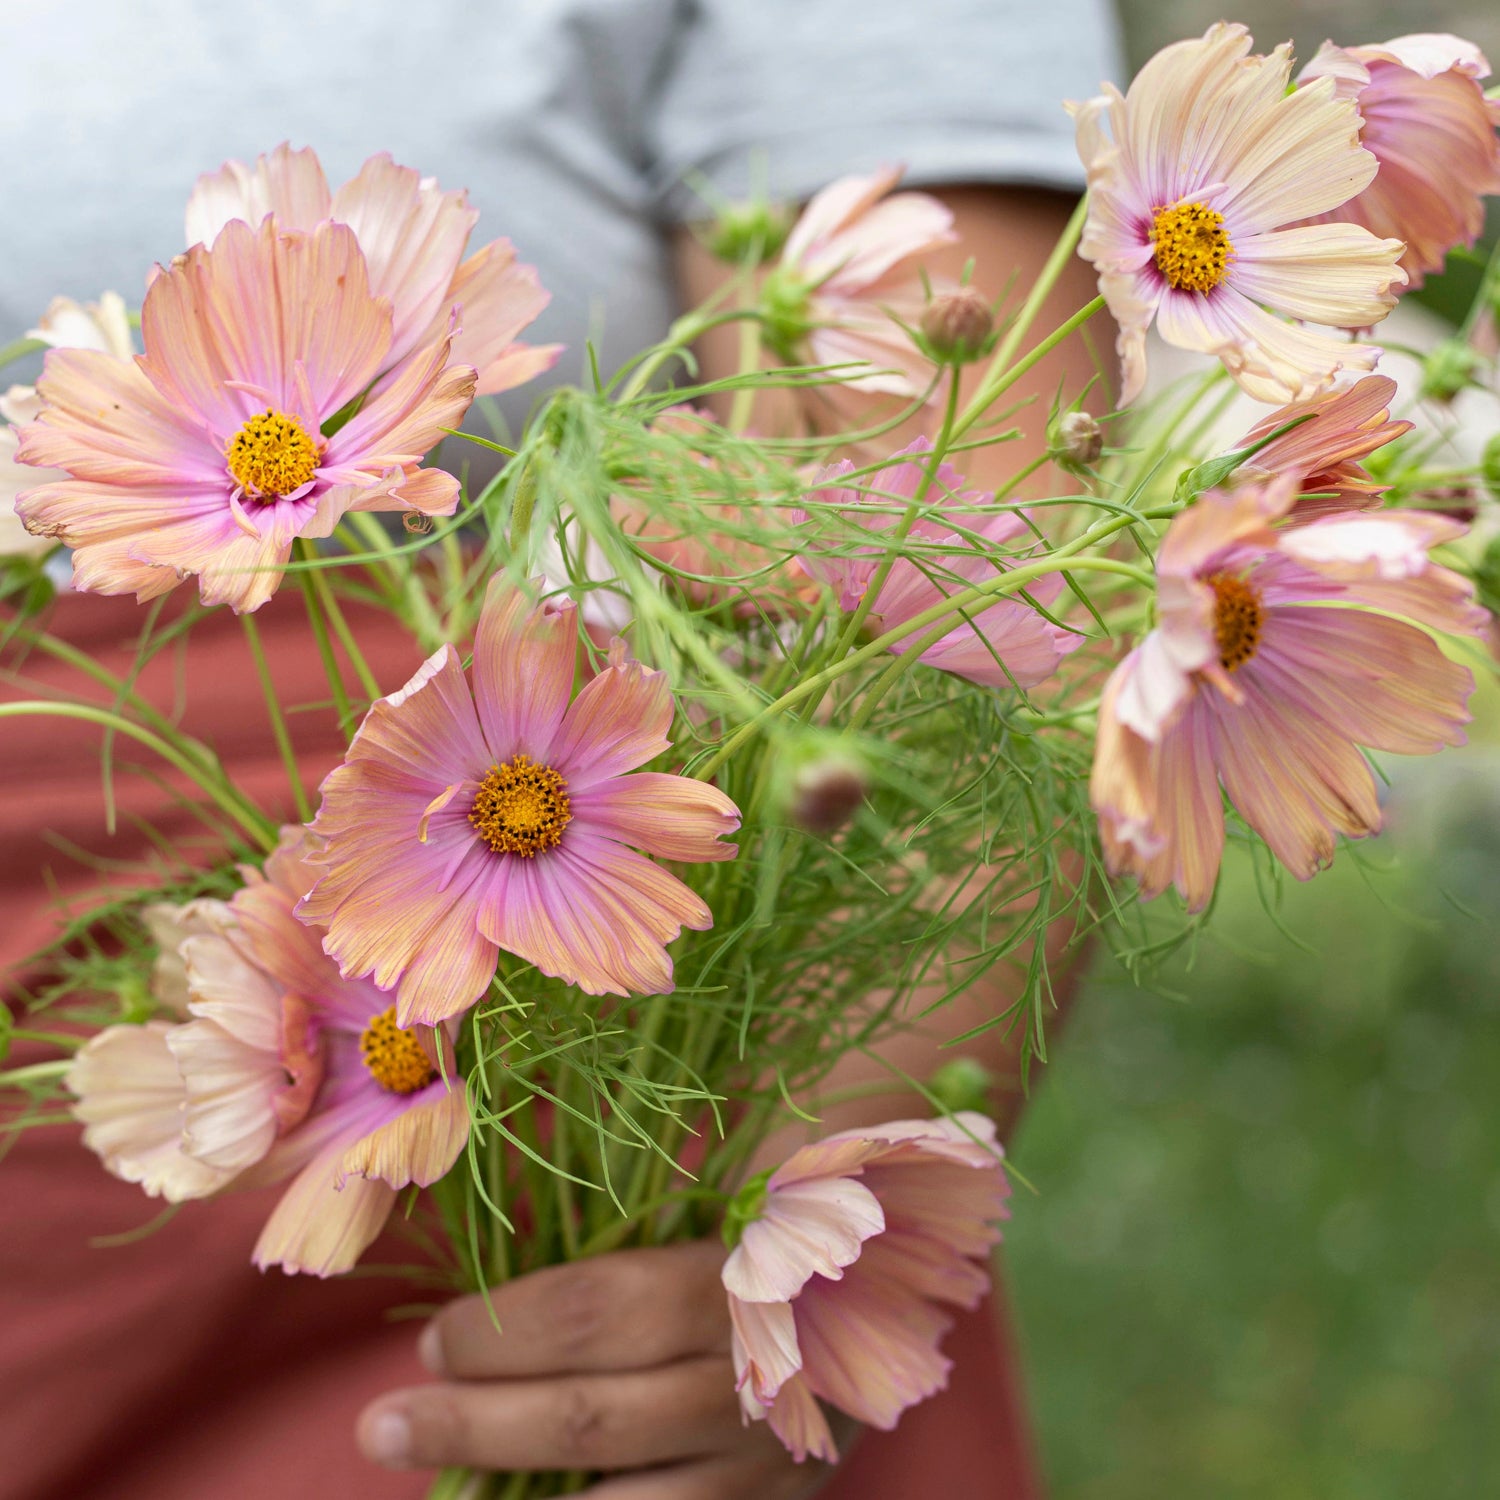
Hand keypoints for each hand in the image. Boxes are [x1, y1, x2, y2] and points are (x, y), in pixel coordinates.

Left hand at [355, 1240, 847, 1497]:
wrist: (887, 1301)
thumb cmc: (776, 1229)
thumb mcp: (721, 1201)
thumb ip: (627, 1233)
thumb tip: (488, 1264)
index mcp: (737, 1276)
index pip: (596, 1311)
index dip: (501, 1330)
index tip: (434, 1338)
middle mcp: (751, 1380)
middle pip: (588, 1416)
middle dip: (470, 1424)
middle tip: (382, 1426)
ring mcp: (761, 1465)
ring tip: (433, 1491)